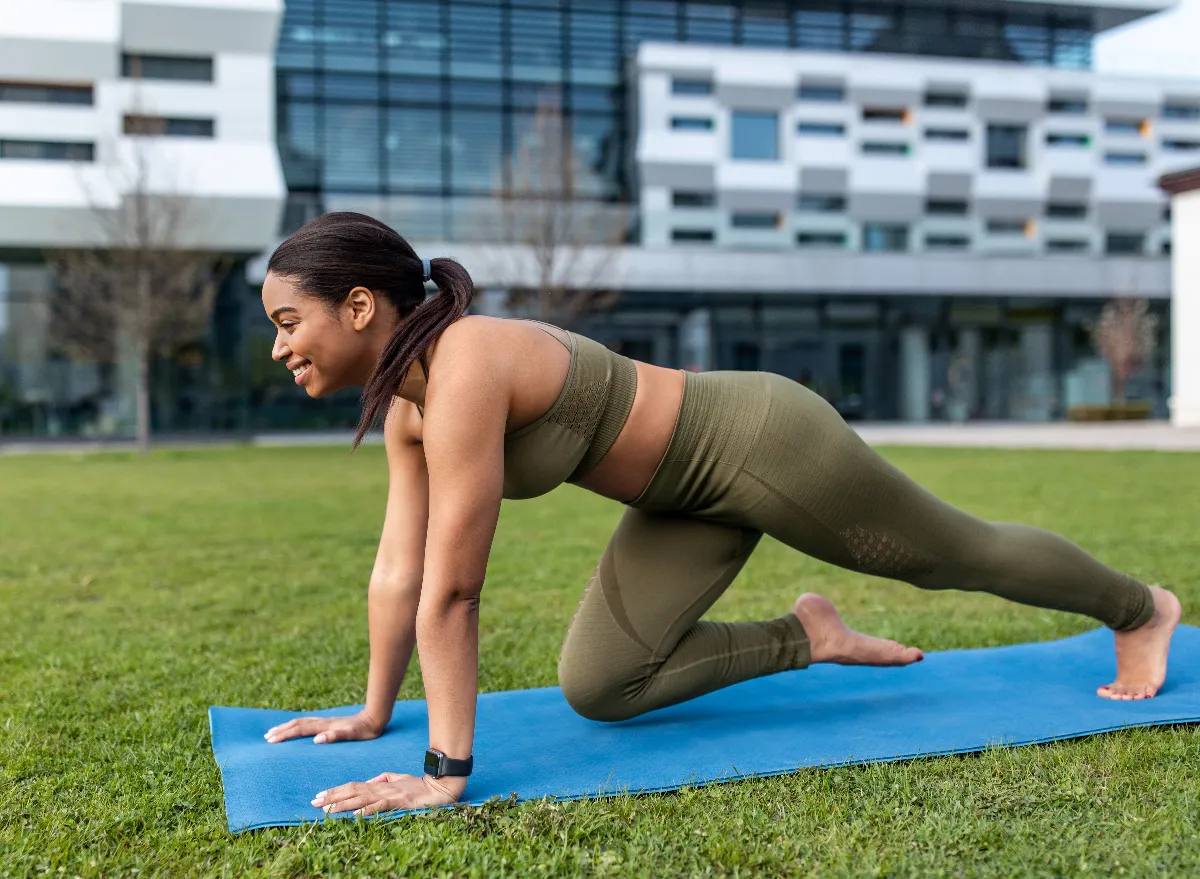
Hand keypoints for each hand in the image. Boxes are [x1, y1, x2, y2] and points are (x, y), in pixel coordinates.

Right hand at [264, 710, 383, 744]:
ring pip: (302, 722)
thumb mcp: (352, 735)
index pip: (300, 729)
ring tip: (276, 731)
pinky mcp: (330, 724)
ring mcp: (326, 722)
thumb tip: (317, 739)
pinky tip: (298, 729)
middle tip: (267, 736)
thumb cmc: (364, 730)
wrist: (375, 718)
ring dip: (288, 726)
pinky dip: (298, 726)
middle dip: (282, 730)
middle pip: (298, 724)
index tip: (271, 739)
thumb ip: (335, 736)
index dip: (285, 734)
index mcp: (325, 726)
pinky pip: (309, 724)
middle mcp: (323, 722)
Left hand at [312, 771, 465, 815]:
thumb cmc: (420, 786)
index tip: (320, 796)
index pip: (353, 786)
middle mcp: (382, 788)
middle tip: (314, 802)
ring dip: (344, 804)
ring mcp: (390, 794)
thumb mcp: (398, 779)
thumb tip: (368, 782)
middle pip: (352, 791)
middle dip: (333, 797)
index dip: (336, 791)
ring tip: (327, 809)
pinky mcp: (400, 802)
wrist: (441, 787)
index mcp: (380, 784)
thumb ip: (383, 779)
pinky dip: (368, 810)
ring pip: (362, 798)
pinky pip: (381, 806)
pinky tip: (356, 815)